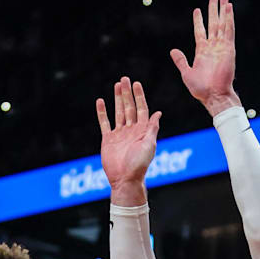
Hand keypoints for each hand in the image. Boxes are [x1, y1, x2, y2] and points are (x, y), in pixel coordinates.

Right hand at [96, 76, 161, 192]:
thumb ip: (152, 128)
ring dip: (117, 99)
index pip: (141, 109)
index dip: (139, 96)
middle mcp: (131, 130)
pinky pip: (104, 123)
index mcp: (143, 130)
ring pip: (118, 112)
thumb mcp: (149, 145)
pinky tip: (100, 101)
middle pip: (129, 107)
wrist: (125, 179)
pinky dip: (102, 113)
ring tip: (116, 85)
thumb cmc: (140, 164)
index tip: (136, 83)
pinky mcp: (108, 140)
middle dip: (127, 93)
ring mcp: (119, 134)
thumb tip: (159, 113)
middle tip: (125, 79)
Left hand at [170, 0, 241, 116]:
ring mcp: (222, 47)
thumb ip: (181, 60)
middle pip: (214, 24)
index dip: (199, 20)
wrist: (213, 96)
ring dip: (223, 11)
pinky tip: (229, 8)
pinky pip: (229, 30)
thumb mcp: (186, 73)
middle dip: (214, 10)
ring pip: (223, 24)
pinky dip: (229, 19)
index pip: (200, 31)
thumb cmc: (200, 89)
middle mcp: (213, 47)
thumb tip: (173, 50)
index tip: (197, 10)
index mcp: (202, 52)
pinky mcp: (229, 49)